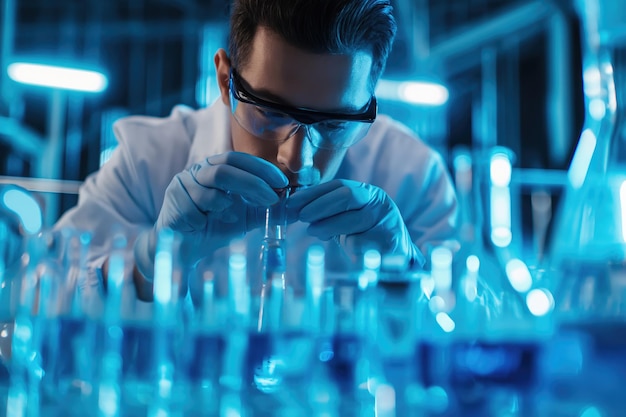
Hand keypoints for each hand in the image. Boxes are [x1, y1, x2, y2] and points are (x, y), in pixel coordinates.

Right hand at [135, 152, 287, 279]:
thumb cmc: (215, 228)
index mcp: (214, 169)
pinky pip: (192, 211)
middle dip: (252, 183)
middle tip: (271, 198)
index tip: (282, 183)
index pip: (238, 159)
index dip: (261, 168)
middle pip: (225, 169)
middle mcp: (195, 173)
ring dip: (225, 205)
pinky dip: (205, 220)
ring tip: (230, 216)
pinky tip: (204, 226)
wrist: (184, 249)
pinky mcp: (171, 206)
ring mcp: (180, 187)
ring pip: (208, 189)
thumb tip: (297, 208)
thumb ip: (267, 211)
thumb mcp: (246, 218)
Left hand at [287, 179, 424, 266]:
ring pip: (356, 218)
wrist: (395, 257)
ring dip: (329, 225)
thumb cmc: (364, 236)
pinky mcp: (391, 241)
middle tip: (302, 217)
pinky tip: (341, 246)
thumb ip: (324, 213)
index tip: (292, 203)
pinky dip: (348, 244)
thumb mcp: (346, 220)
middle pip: (348, 195)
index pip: (338, 185)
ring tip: (313, 231)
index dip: (313, 193)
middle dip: (321, 205)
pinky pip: (364, 242)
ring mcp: (387, 220)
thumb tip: (292, 211)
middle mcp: (379, 202)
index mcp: (367, 193)